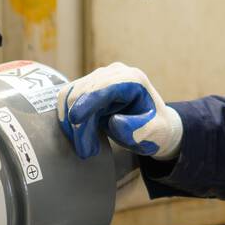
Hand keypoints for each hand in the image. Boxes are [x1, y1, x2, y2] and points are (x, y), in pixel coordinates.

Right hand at [56, 62, 182, 159]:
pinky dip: (68, 118)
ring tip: (85, 146)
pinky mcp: (89, 86)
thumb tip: (114, 121)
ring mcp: (100, 77)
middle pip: (83, 92)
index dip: (86, 102)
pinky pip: (68, 98)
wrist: (154, 124)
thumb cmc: (156, 128)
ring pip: (70, 95)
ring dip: (71, 123)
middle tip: (86, 151)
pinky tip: (79, 135)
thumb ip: (139, 129)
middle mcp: (114, 73)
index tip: (75, 120)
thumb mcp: (155, 133)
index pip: (102, 87)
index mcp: (133, 79)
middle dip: (79, 123)